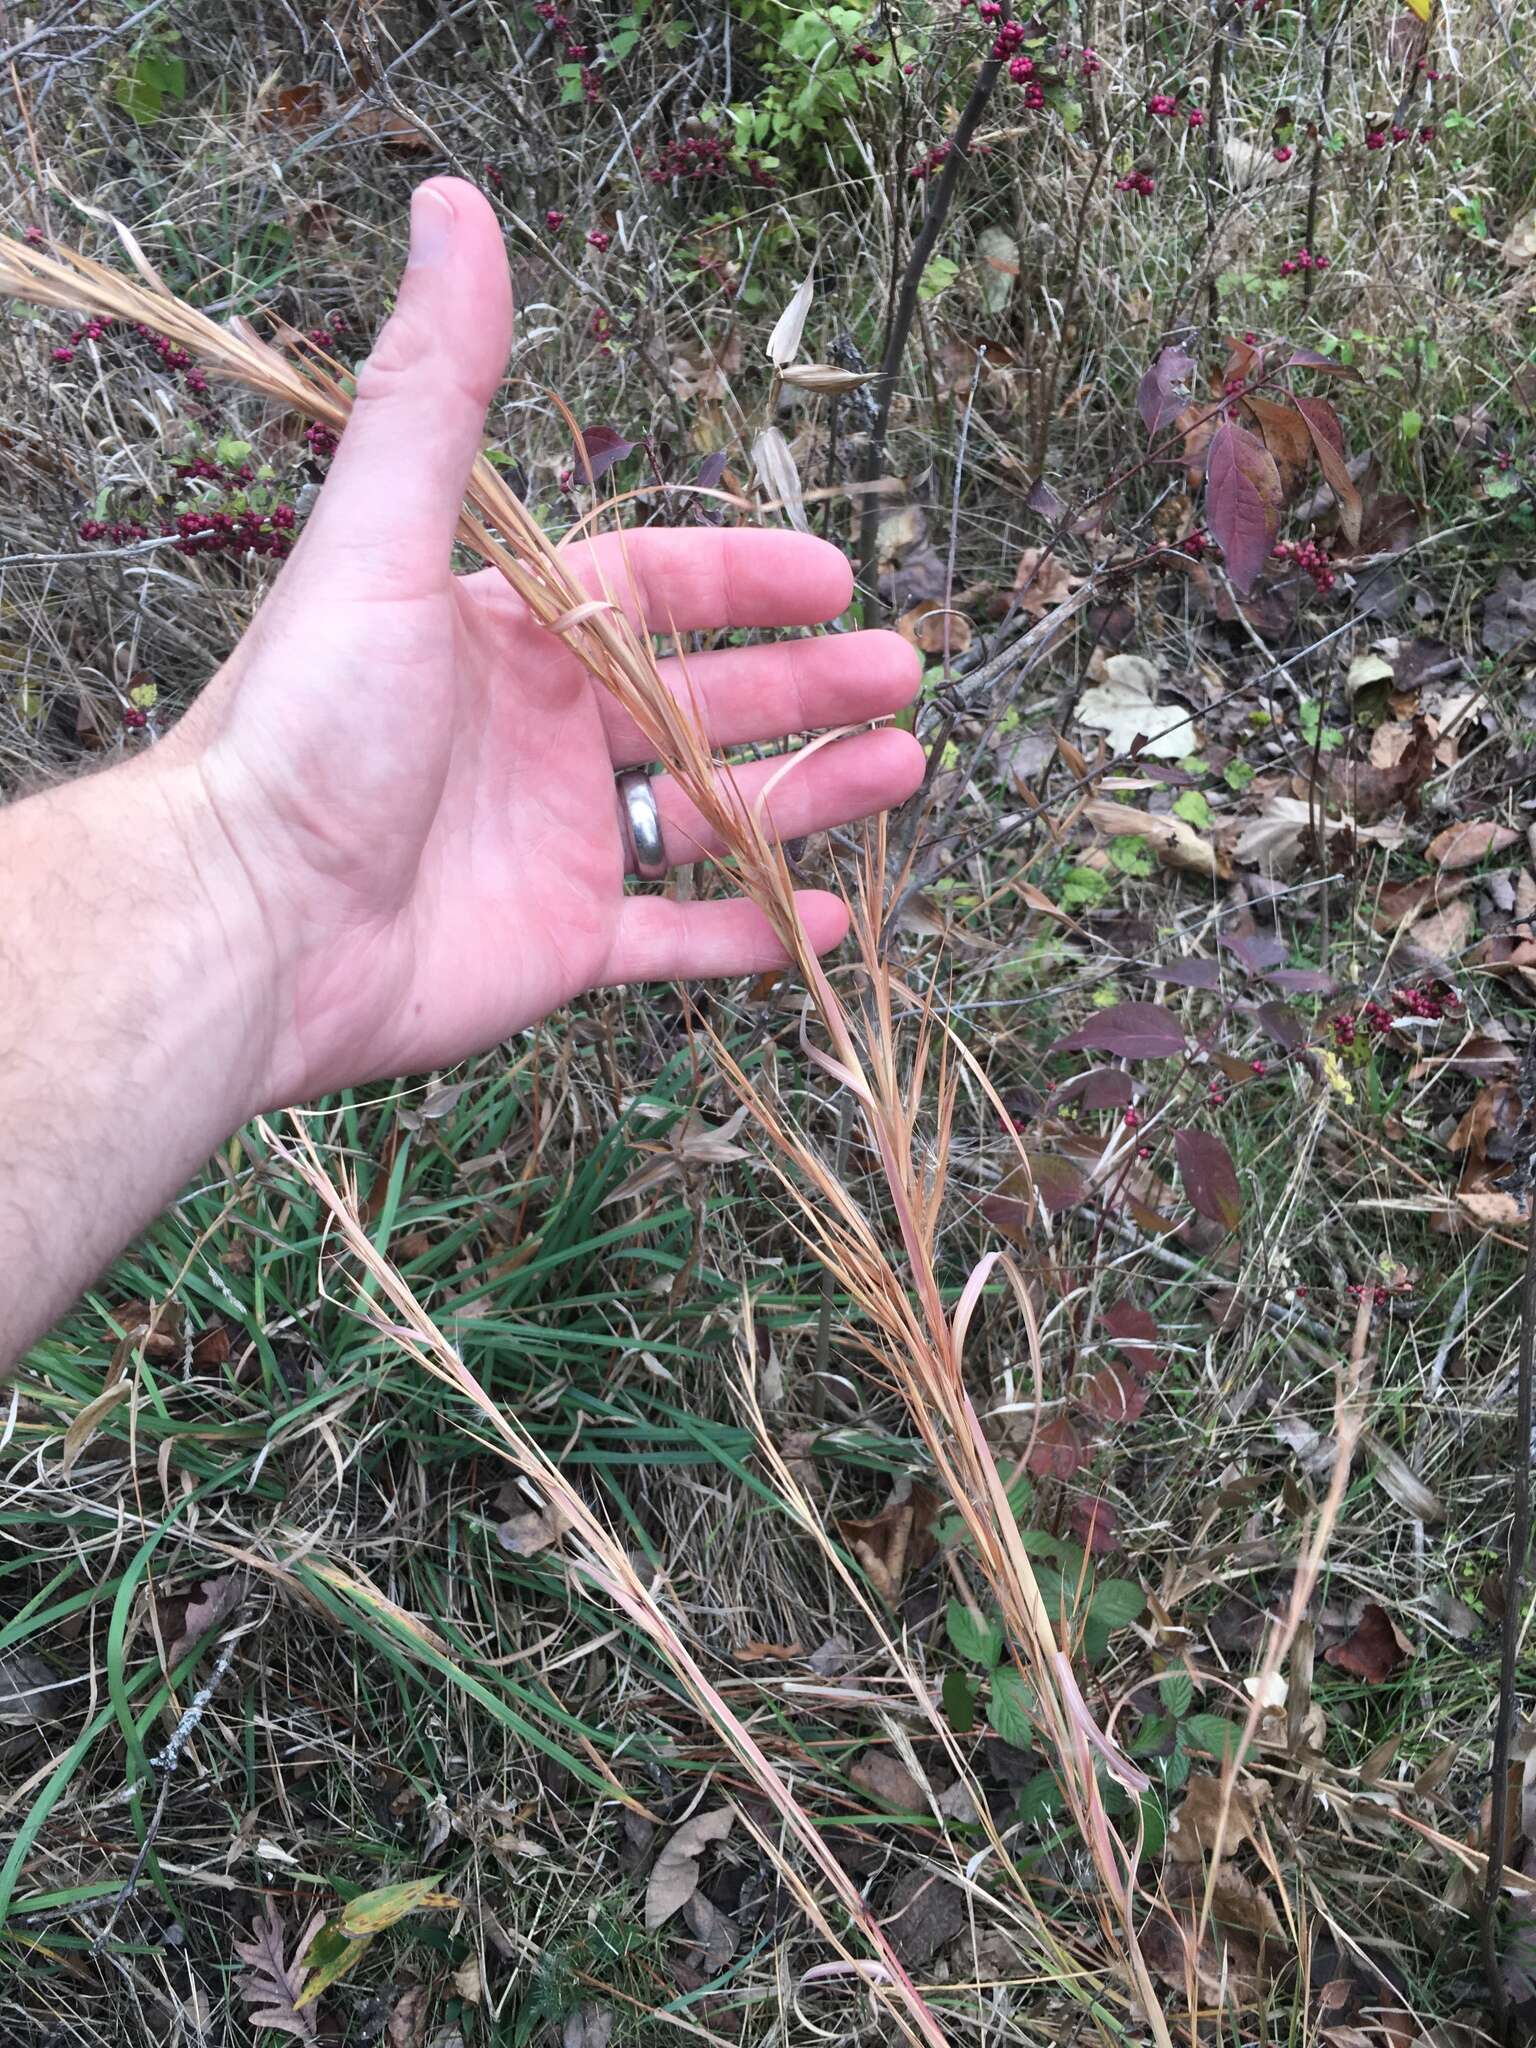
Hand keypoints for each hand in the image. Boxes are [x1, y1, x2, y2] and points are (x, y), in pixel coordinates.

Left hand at [168, 178, 922, 1105]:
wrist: (249, 920)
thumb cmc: (307, 726)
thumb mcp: (381, 544)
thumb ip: (436, 392)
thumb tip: (451, 206)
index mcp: (505, 635)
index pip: (650, 590)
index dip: (745, 580)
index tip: (838, 581)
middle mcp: (539, 734)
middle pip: (704, 699)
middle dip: (807, 687)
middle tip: (901, 680)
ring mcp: (558, 842)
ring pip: (712, 815)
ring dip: (808, 793)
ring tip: (902, 770)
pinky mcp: (563, 945)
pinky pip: (679, 939)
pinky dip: (752, 932)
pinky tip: (826, 918)